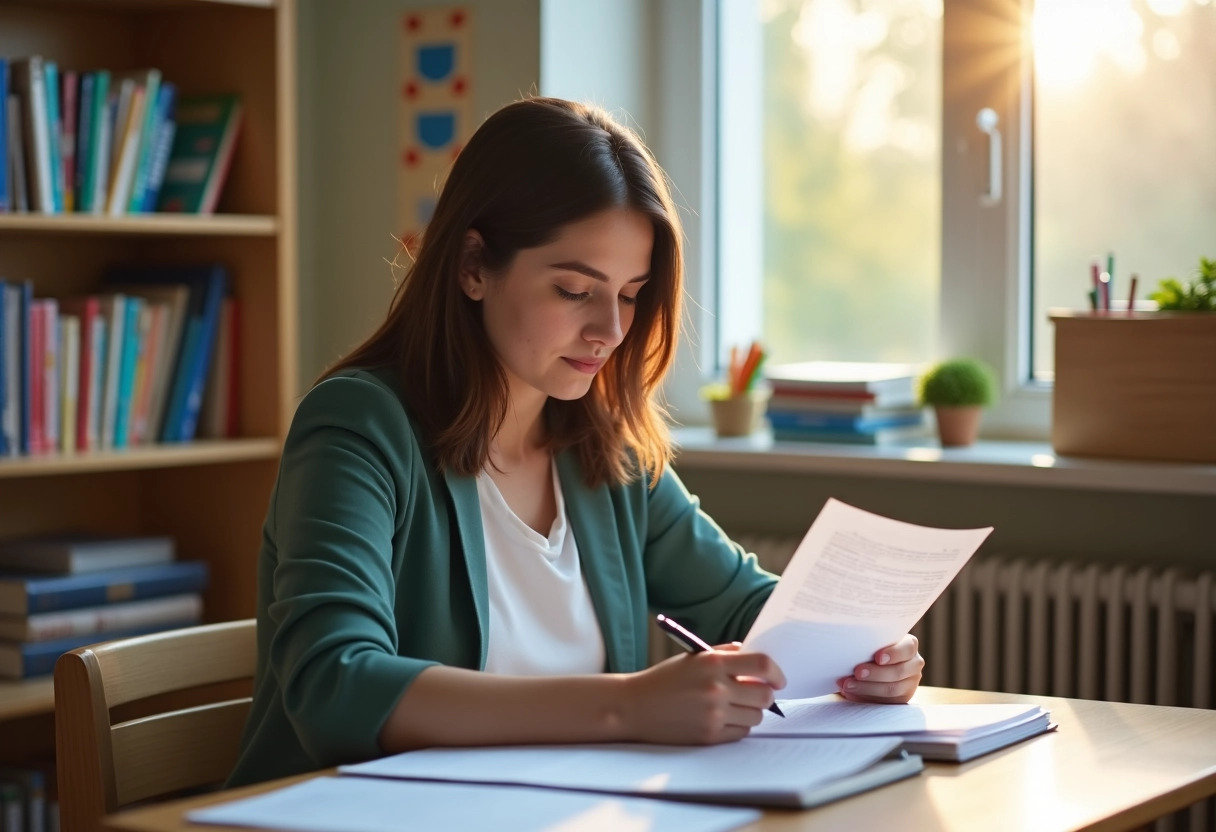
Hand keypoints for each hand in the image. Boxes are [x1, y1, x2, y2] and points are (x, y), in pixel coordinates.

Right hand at [622, 645, 785, 743]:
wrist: (634, 706)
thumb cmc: (664, 679)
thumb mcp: (693, 657)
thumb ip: (725, 653)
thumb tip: (753, 656)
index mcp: (712, 663)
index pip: (762, 664)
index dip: (776, 672)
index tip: (778, 678)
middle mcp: (716, 688)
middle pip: (765, 694)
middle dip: (765, 694)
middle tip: (756, 693)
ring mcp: (713, 714)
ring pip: (756, 716)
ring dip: (751, 711)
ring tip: (734, 706)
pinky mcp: (709, 736)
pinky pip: (741, 732)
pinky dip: (738, 726)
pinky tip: (723, 718)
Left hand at [837, 634, 923, 703]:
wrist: (872, 665)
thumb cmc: (871, 648)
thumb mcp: (874, 643)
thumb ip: (870, 643)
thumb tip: (849, 645)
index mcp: (909, 645)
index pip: (907, 648)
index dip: (894, 653)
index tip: (877, 658)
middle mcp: (914, 664)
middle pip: (899, 671)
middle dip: (876, 673)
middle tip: (857, 672)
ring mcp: (911, 683)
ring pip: (893, 689)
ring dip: (868, 687)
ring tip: (848, 685)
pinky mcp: (903, 698)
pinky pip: (887, 701)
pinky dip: (867, 697)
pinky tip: (851, 693)